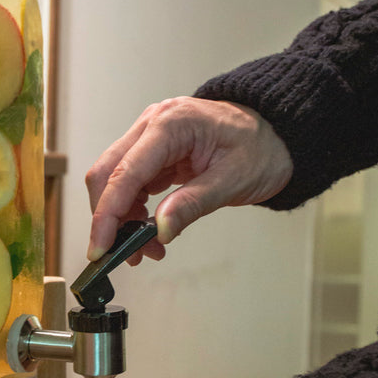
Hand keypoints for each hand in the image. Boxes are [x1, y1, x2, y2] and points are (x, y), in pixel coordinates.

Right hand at [85, 96, 292, 259]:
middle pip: (107, 173)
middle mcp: (153, 123)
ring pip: (114, 180)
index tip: (100, 247)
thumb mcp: (233, 180)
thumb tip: (159, 230)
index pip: (124, 173)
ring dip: (121, 218)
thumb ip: (192, 204)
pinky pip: (131, 182)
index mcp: (171, 124)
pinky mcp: (154, 150)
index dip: (107, 214)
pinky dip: (133, 210)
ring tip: (146, 248)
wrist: (277, 133)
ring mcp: (151, 135)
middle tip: (123, 254)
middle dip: (109, 218)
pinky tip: (150, 230)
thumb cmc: (262, 147)